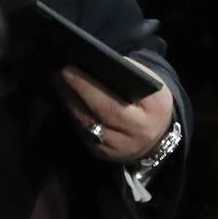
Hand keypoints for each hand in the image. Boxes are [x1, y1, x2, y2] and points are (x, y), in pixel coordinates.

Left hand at [55, 61, 173, 162]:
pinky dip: (75, 115)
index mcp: (154, 108)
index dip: (89, 85)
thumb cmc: (149, 101)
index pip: (118, 96)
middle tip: (59, 73)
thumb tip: (93, 63)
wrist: (158, 134)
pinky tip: (67, 99)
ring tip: (59, 82)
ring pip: (89, 124)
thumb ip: (129, 73)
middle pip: (101, 111)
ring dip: (71, 102)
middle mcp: (139, 132)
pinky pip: (85, 133)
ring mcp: (122, 147)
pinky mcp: (106, 155)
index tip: (69, 69)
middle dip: (77, 91)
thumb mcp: (151, 84)